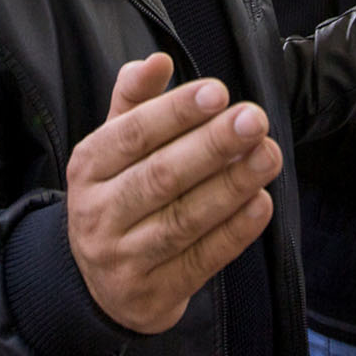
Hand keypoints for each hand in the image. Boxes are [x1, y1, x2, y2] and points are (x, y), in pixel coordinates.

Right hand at [65, 53, 280, 333]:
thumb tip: (157, 60)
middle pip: (159, 177)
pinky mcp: (154, 294)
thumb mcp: (113, 147)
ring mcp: (124, 258)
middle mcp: (99, 213)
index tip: (218, 92)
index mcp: (88, 168)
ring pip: (183, 220)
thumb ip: (135, 100)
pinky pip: (200, 261)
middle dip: (212, 146)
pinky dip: (233, 233)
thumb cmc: (117, 195)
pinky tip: (261, 204)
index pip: (132, 135)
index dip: (175, 112)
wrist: (98, 285)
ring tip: (267, 155)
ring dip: (231, 186)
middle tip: (254, 119)